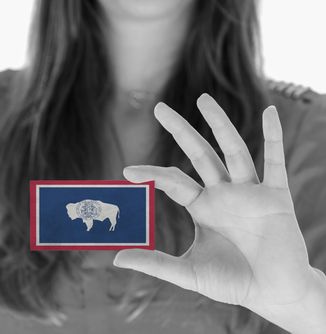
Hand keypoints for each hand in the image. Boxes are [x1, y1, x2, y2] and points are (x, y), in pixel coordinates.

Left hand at [113, 93, 325, 332]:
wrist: (274, 294)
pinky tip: (270, 112)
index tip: (127, 171)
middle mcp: (223, 193)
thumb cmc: (233, 282)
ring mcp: (250, 192)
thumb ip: (155, 264)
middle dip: (180, 130)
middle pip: (199, 154)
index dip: (152, 174)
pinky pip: (276, 161)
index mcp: (203, 207)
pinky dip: (274, 137)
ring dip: (219, 124)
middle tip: (159, 108)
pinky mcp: (276, 196)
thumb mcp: (189, 272)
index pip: (173, 181)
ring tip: (203, 99)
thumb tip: (116, 259)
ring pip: (233, 150)